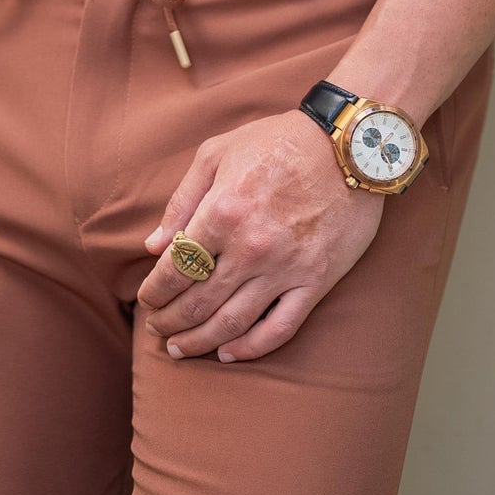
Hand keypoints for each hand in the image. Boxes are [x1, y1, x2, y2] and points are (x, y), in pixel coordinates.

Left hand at [136, 109, 385, 361]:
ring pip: (232, 322)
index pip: (176, 268)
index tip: (146, 300)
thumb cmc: (278, 141)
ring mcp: (285, 268)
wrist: (348, 145)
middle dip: (170, 321)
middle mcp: (250, 247)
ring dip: (200, 341)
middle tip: (157, 330)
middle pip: (198, 301)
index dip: (154, 292)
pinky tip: (228, 353)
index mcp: (222, 211)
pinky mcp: (315, 281)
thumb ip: (182, 201)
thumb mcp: (217, 152)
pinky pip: (279, 328)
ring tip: (181, 349)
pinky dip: (250, 348)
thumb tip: (154, 246)